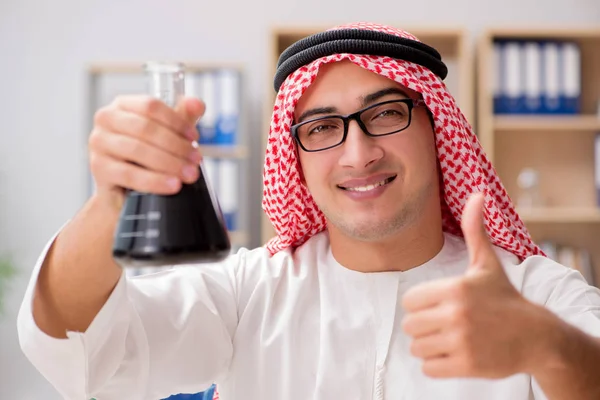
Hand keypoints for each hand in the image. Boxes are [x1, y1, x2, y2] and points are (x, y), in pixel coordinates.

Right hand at [88, 95, 204, 201]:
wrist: (126, 189)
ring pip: (137, 150)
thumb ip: (183, 116)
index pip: (150, 106)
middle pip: (145, 128)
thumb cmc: (145, 156)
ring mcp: (99, 143)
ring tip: (188, 173)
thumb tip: (197, 104)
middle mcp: (106, 119)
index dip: (176, 121)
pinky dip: (155, 180)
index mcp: (123, 105)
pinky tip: (172, 185)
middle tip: (195, 159)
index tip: (194, 137)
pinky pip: (129, 174)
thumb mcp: (167, 133)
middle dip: (176, 145)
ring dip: (169, 163)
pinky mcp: (98, 168)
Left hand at [401, 192, 545, 378]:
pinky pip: (429, 368)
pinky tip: (453, 355)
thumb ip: (475, 230)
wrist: (536, 336)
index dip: (421, 304)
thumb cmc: (505, 298)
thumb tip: (476, 194)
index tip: (438, 305)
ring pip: (417, 348)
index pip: (409, 301)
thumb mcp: (487, 264)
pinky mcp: (466, 366)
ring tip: (448, 339)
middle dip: (423, 326)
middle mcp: (455, 315)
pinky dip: (436, 364)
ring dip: (428, 346)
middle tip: (443, 324)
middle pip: (410, 325)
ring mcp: (460, 342)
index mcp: (454, 289)